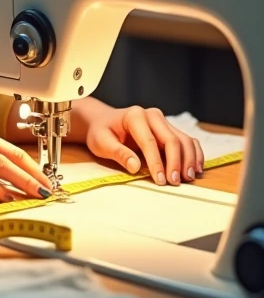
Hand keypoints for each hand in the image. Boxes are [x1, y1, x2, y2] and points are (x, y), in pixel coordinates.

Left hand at [85, 104, 204, 185]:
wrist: (104, 121)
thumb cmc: (101, 131)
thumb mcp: (101, 142)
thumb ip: (118, 153)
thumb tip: (135, 167)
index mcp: (135, 116)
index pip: (150, 141)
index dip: (157, 162)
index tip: (161, 180)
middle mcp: (152, 115)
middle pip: (171, 139)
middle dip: (175, 162)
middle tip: (175, 182)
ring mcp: (163, 121)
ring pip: (183, 139)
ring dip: (188, 159)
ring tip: (187, 178)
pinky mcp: (169, 129)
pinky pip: (187, 140)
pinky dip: (193, 154)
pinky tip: (195, 168)